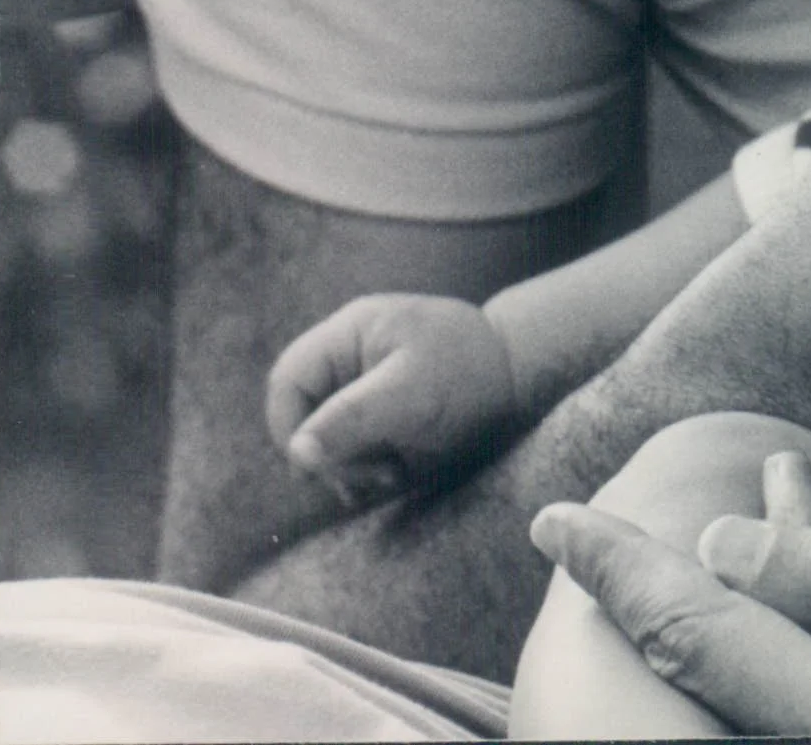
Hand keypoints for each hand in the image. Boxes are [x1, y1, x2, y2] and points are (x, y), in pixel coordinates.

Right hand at [265, 291, 519, 502]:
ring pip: (324, 443)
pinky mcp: (380, 421)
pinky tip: (394, 476)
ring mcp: (364, 392)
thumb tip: (298, 452)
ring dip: (349, 469)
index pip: (289, 380)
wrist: (521, 379)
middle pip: (303, 417)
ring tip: (392, 474)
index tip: (317, 465)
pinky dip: (364, 474)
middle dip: (329, 455)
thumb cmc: (470, 372)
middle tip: (371, 476)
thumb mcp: (411, 393)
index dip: (290, 426)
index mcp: (350, 334)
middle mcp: (350, 362)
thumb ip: (352, 418)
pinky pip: (350, 455)